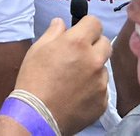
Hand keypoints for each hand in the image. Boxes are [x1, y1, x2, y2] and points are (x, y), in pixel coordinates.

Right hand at [9, 15, 111, 133]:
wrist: (37, 115)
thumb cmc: (33, 80)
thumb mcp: (38, 49)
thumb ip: (53, 32)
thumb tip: (61, 23)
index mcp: (78, 43)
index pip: (95, 23)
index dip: (87, 25)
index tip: (81, 31)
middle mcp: (94, 60)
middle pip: (105, 43)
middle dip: (94, 45)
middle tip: (79, 54)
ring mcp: (100, 82)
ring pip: (103, 67)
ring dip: (93, 68)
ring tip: (74, 79)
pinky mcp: (102, 101)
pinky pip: (102, 88)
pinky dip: (93, 88)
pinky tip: (77, 94)